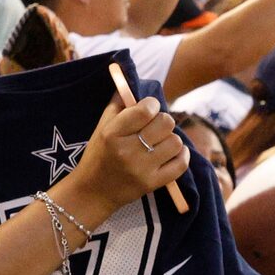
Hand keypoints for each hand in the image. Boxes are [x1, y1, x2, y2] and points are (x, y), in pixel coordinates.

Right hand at [56, 91, 187, 221]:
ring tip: (160, 142)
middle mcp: (128, 151)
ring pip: (175, 142)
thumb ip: (117, 104)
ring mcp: (141, 169)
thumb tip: (132, 82)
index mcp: (113, 133)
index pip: (145, 110)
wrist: (92, 192)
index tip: (148, 109)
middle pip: (165, 123)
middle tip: (155, 127)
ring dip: (171, 138)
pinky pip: (180, 165)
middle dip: (163, 121)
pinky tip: (174, 152)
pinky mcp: (152, 184)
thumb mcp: (101, 127)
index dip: (152, 105)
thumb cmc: (97, 155)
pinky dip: (182, 155)